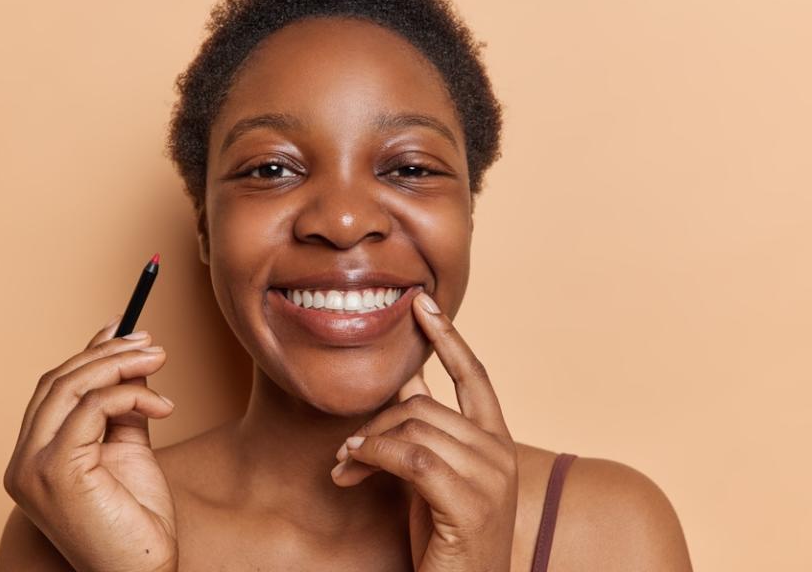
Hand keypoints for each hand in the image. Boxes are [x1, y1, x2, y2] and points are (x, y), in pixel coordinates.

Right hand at [3, 315, 178, 571]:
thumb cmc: (136, 522)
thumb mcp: (128, 451)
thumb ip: (121, 409)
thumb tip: (130, 363)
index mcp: (33, 456)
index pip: (53, 390)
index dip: (88, 354)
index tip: (124, 328)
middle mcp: (22, 461)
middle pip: (57, 382)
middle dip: (106, 353)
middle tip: (150, 343)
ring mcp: (32, 468)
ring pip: (69, 388)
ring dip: (119, 365)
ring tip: (158, 359)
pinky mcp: (55, 472)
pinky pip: (90, 409)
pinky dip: (128, 394)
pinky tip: (161, 405)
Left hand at [330, 291, 517, 571]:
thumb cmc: (444, 540)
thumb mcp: (432, 475)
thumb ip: (423, 429)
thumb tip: (401, 378)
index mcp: (495, 441)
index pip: (474, 375)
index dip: (448, 336)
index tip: (422, 301)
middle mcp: (500, 452)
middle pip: (424, 403)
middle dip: (374, 421)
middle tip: (343, 451)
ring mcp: (491, 477)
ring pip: (413, 426)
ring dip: (366, 443)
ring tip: (343, 466)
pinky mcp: (470, 504)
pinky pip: (411, 456)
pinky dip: (373, 457)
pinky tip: (351, 471)